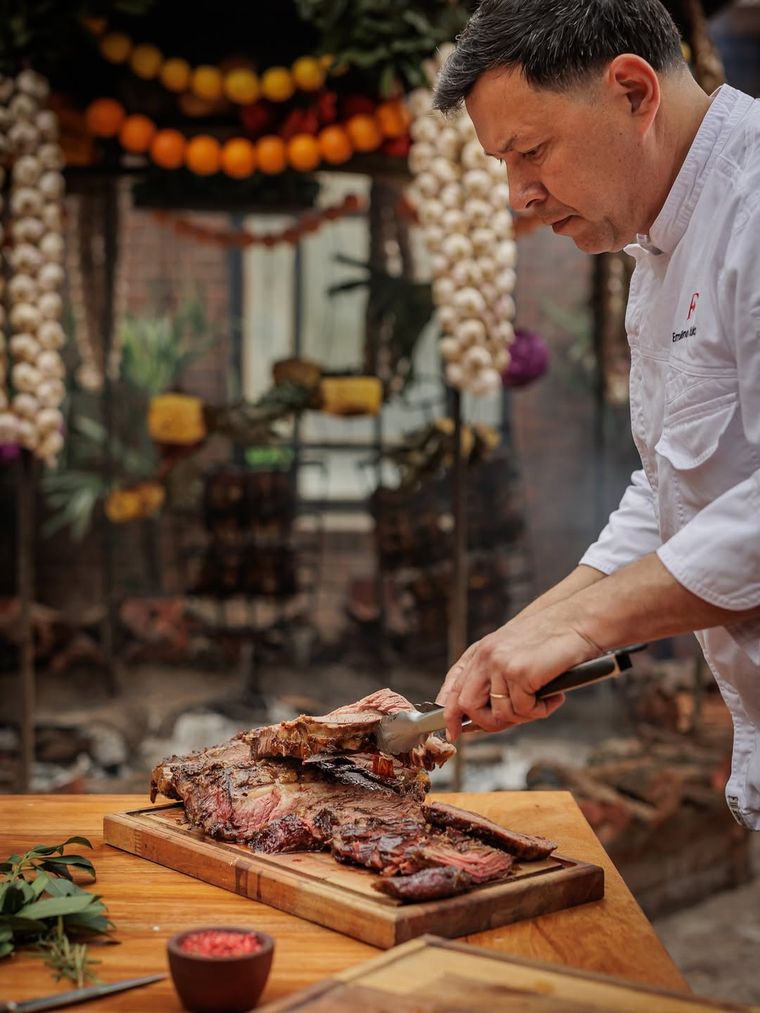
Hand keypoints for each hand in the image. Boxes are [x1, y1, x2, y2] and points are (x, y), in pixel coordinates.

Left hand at [435, 602, 601, 739]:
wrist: (579, 621)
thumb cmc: (554, 638)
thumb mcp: (516, 652)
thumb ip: (497, 676)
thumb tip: (486, 713)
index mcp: (483, 650)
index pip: (454, 686)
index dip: (450, 713)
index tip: (454, 732)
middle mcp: (486, 656)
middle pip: (466, 705)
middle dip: (487, 723)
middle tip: (512, 723)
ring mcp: (500, 663)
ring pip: (499, 713)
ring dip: (525, 716)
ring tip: (544, 702)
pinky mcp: (519, 673)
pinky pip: (523, 711)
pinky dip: (542, 710)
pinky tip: (555, 696)